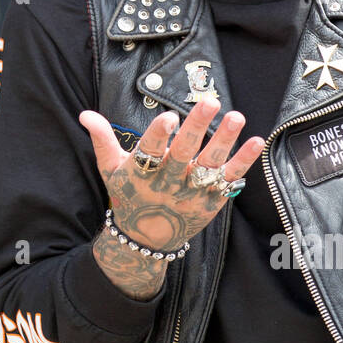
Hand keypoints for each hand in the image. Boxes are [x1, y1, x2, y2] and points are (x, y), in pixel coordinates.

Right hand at [79, 99, 264, 295]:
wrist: (147, 240)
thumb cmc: (129, 196)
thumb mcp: (111, 170)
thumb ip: (103, 140)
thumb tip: (85, 114)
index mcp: (142, 173)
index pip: (149, 152)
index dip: (158, 135)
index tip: (168, 117)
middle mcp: (169, 183)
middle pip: (184, 153)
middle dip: (197, 127)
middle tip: (210, 102)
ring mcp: (193, 192)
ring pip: (210, 165)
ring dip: (225, 140)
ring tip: (237, 116)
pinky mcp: (212, 200)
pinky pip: (230, 179)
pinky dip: (244, 161)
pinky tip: (257, 141)